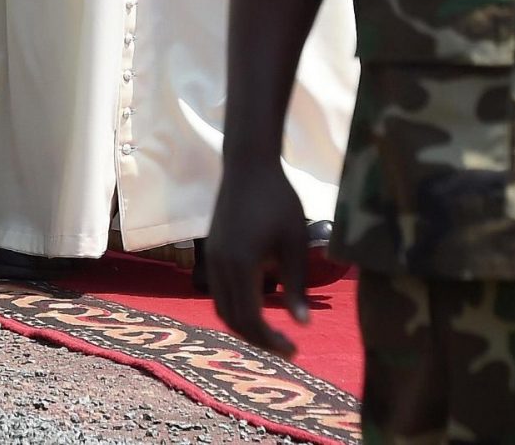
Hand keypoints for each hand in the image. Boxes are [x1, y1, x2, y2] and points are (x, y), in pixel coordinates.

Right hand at [204, 163, 314, 356]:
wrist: (248, 166)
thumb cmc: (278, 200)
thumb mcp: (294, 244)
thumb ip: (296, 286)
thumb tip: (302, 325)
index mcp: (241, 265)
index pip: (250, 318)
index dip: (270, 340)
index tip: (295, 349)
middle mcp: (220, 266)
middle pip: (233, 319)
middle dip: (258, 339)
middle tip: (286, 347)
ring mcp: (212, 259)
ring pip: (221, 308)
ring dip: (245, 325)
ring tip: (272, 333)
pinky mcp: (212, 252)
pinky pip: (218, 292)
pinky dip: (235, 308)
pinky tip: (257, 306)